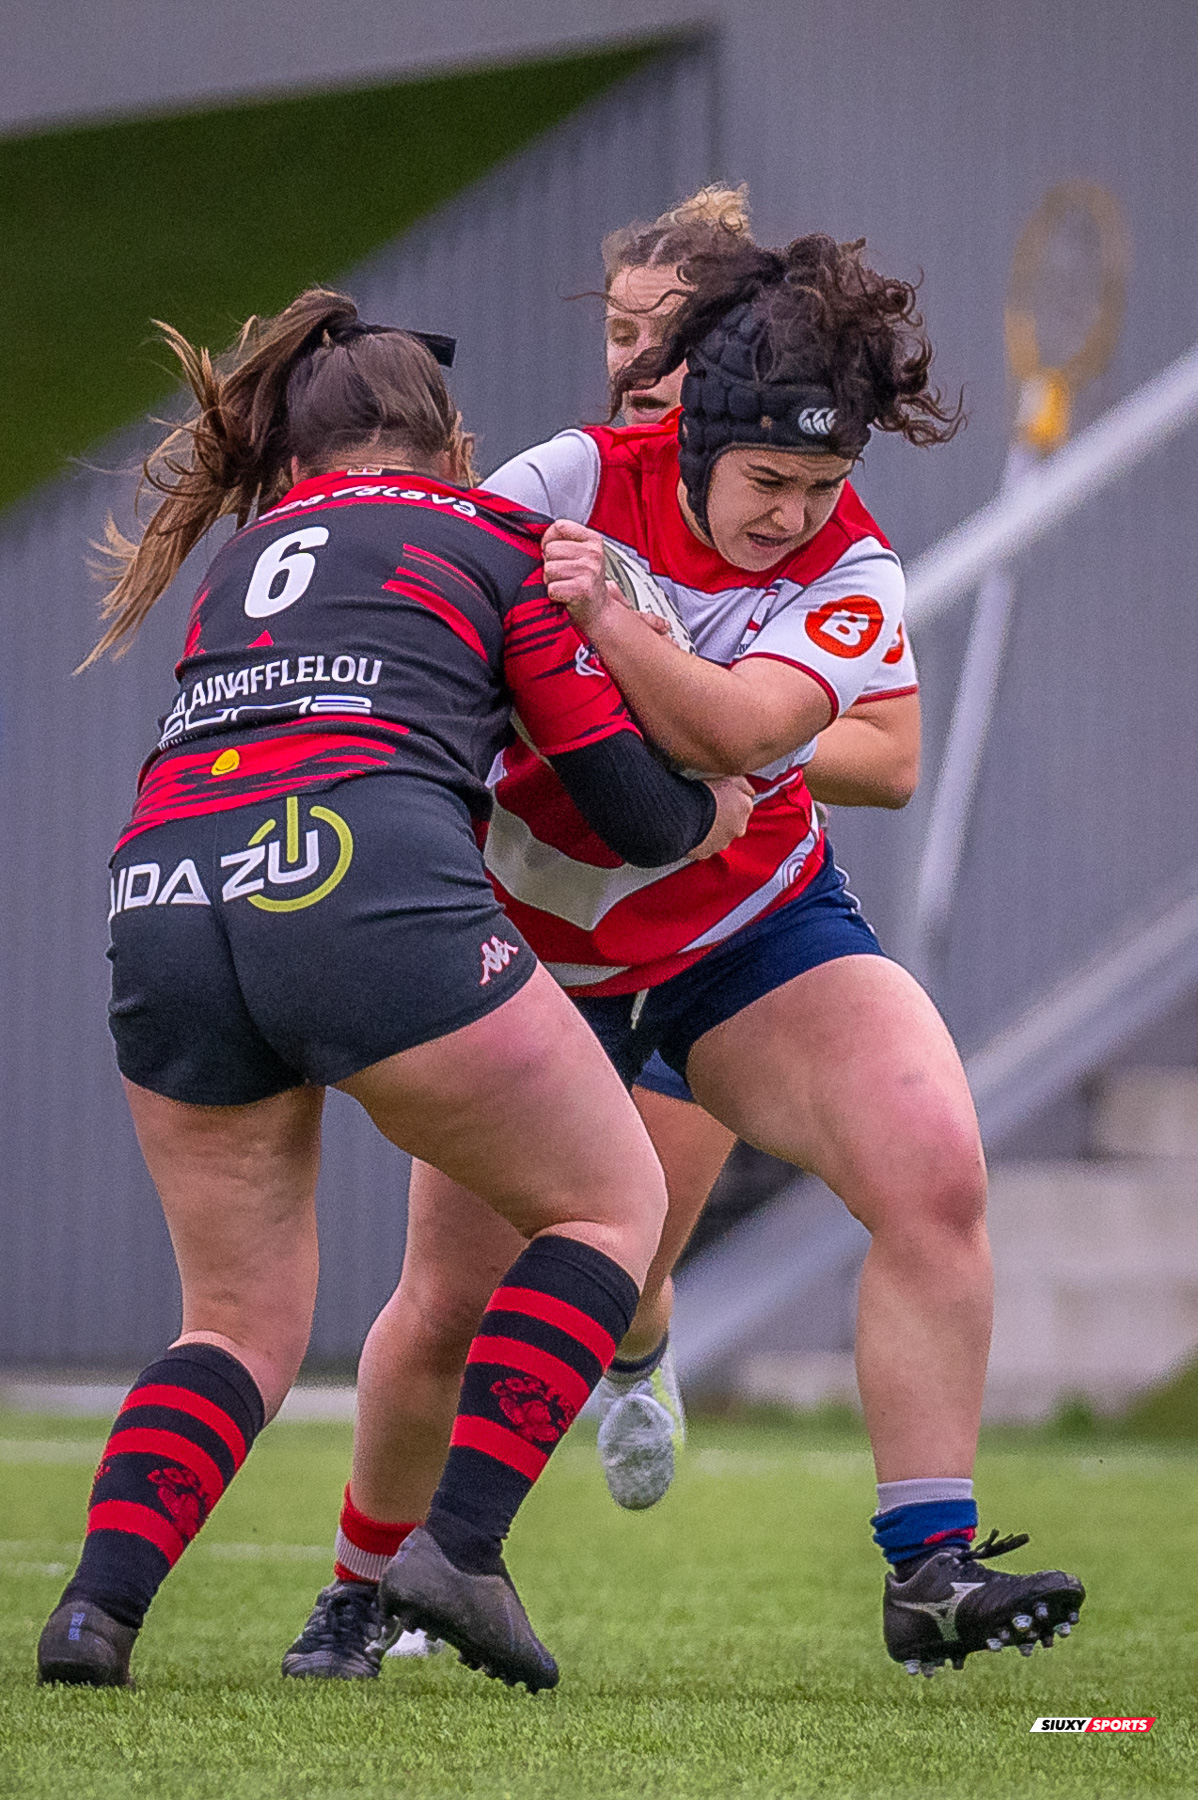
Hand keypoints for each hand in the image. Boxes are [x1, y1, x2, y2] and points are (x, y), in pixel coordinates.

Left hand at [542, 519, 621, 634]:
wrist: (598, 610)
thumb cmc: (584, 580)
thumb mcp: (580, 553)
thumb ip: (563, 539)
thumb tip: (535, 534)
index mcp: (593, 540)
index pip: (559, 526)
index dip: (550, 540)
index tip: (557, 553)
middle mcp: (594, 554)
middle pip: (550, 549)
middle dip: (550, 563)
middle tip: (564, 574)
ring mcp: (589, 571)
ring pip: (548, 569)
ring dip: (551, 580)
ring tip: (565, 584)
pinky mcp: (582, 590)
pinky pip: (551, 588)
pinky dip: (554, 595)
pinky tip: (566, 595)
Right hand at [687, 776, 754, 860]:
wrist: (685, 814)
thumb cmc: (704, 795)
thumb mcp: (728, 779)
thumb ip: (743, 784)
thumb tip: (751, 791)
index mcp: (745, 808)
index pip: (745, 804)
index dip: (732, 800)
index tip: (721, 798)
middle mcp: (739, 828)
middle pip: (734, 823)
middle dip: (725, 817)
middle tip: (709, 809)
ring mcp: (723, 842)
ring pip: (721, 836)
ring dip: (713, 829)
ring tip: (698, 819)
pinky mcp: (708, 852)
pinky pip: (706, 845)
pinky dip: (701, 840)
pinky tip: (692, 829)